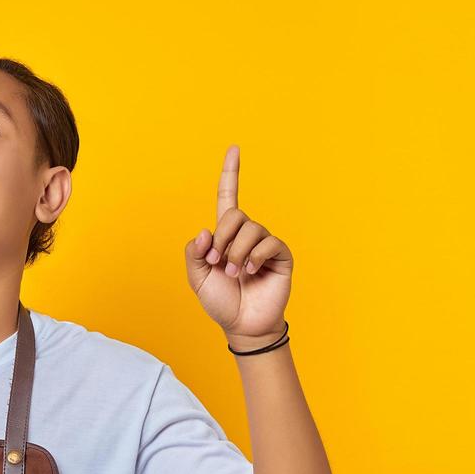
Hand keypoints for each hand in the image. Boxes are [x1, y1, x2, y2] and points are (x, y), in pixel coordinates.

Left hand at [183, 145, 293, 347]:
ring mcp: (264, 243)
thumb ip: (194, 253)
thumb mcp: (197, 278)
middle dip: (221, 238)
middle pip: (234, 214)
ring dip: (236, 253)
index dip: (230, 174)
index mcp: (225, 235)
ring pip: (250, 229)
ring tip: (235, 274)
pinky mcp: (280, 255)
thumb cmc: (220, 301)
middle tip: (217, 263)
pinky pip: (268, 242)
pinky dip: (254, 257)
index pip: (227, 198)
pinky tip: (251, 271)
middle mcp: (246, 234)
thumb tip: (205, 231)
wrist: (242, 325)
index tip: (234, 148)